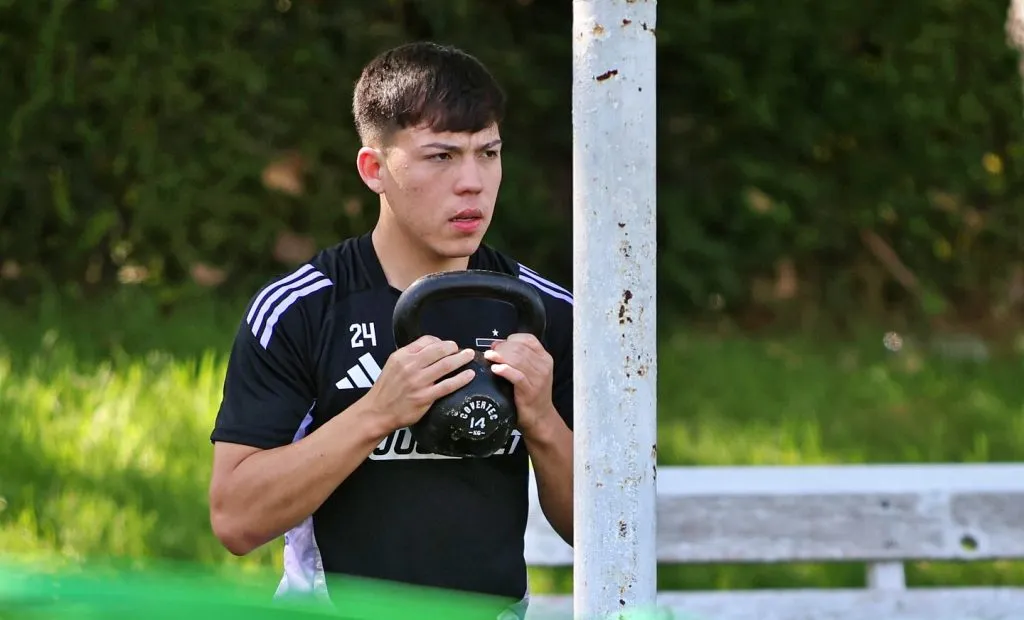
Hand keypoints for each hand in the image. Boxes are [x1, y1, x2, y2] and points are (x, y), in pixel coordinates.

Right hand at [361, 336, 476, 434]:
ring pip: (446, 365)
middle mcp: (410, 366)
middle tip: (463, 349)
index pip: (426, 341)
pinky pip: (448, 385)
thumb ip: (410, 356)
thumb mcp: (393, 365)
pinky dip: (461, 379)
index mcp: (402, 356)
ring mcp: (418, 382)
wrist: (377, 412)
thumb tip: (432, 350)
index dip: (441, 341)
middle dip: (454, 348)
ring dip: (461, 359)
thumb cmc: (386, 389)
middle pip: (439, 350)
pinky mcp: (425, 397)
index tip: (448, 346)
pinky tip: (469, 375)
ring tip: (470, 356)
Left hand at [483, 333, 555, 433]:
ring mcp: (538, 378)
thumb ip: (518, 357)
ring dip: (500, 356)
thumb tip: (496, 346)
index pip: (528, 339)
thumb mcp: (531, 371)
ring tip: (489, 357)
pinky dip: (505, 370)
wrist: (540, 416)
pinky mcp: (530, 390)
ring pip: (517, 360)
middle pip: (519, 348)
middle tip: (490, 353)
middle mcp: (544, 366)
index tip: (498, 345)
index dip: (510, 340)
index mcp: (544, 358)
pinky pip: (517, 376)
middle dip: (502, 348)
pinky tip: (495, 369)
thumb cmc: (531, 392)